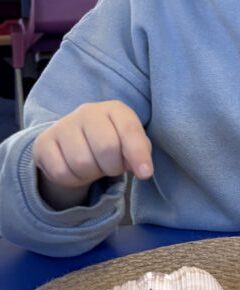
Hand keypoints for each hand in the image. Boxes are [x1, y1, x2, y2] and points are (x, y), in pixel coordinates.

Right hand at [33, 101, 152, 210]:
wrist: (75, 141)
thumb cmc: (111, 142)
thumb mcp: (130, 144)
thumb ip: (139, 153)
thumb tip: (143, 170)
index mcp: (115, 109)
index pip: (129, 130)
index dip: (138, 154)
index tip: (145, 174)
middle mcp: (88, 112)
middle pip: (106, 148)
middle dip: (113, 167)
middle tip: (111, 168)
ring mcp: (63, 125)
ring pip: (82, 163)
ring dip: (91, 175)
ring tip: (93, 167)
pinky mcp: (43, 142)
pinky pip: (61, 172)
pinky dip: (72, 179)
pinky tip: (75, 170)